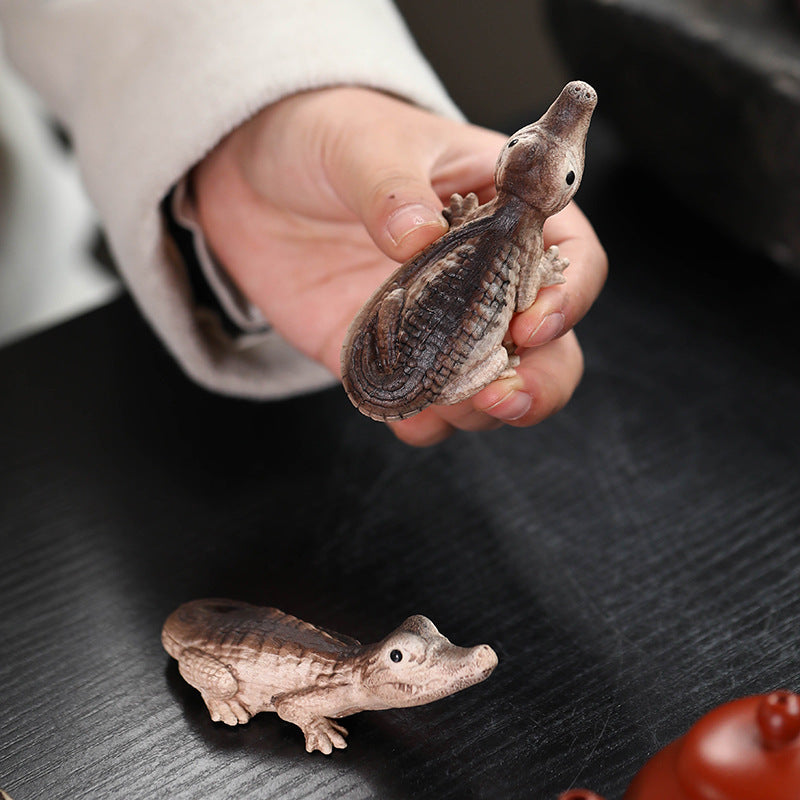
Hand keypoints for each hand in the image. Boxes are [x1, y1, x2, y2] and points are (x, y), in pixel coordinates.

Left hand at [192, 88, 606, 444]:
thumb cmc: (331, 137)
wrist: (257, 177)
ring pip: (490, 386)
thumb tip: (419, 236)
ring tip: (446, 403)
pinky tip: (406, 417)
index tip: (532, 323)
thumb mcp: (362, 142)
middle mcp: (483, 279)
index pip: (570, 261)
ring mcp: (439, 326)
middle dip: (538, 382)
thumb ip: (391, 186)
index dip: (567, 298)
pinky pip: (421, 404)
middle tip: (504, 396)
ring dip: (480, 410)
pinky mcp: (389, 357)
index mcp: (504, 214)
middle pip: (548, 347)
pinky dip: (422, 421)